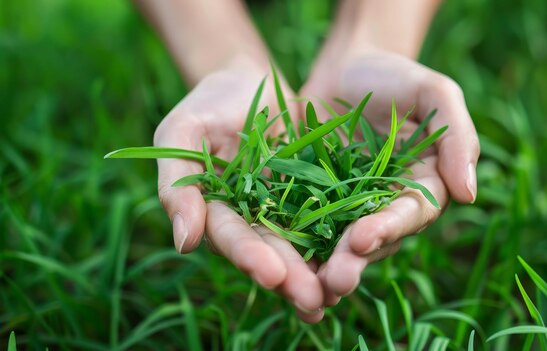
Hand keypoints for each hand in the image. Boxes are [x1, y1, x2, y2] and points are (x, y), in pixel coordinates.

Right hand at [154, 65, 324, 322]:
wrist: (251, 81)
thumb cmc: (208, 103)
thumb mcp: (181, 131)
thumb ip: (177, 185)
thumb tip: (184, 243)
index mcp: (216, 210)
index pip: (231, 236)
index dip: (249, 256)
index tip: (272, 275)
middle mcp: (252, 218)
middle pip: (271, 250)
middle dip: (291, 277)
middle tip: (313, 300)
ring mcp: (285, 209)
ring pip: (303, 243)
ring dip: (319, 271)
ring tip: (338, 293)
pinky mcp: (315, 194)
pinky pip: (331, 217)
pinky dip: (342, 238)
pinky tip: (362, 257)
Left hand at [300, 51, 479, 305]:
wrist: (345, 68)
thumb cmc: (394, 76)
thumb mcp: (432, 92)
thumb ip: (456, 137)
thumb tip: (469, 195)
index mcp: (422, 186)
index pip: (411, 214)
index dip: (388, 228)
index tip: (362, 238)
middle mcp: (387, 205)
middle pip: (374, 239)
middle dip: (354, 260)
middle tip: (335, 281)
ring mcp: (349, 207)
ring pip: (338, 244)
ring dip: (324, 267)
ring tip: (308, 289)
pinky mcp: (314, 202)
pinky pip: (306, 228)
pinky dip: (295, 250)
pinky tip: (279, 269)